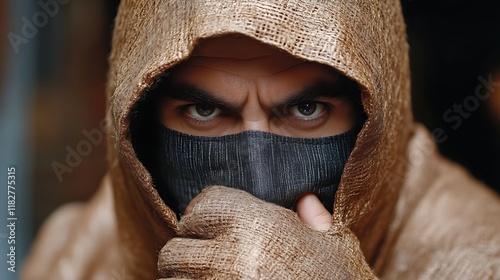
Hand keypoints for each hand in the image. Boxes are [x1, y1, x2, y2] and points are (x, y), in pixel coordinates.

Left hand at [158, 186, 376, 278]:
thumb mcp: (336, 248)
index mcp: (259, 224)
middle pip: (175, 249)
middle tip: (209, 265)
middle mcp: (230, 254)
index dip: (203, 218)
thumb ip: (316, 221)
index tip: (211, 230)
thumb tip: (306, 200)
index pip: (200, 205)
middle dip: (188, 257)